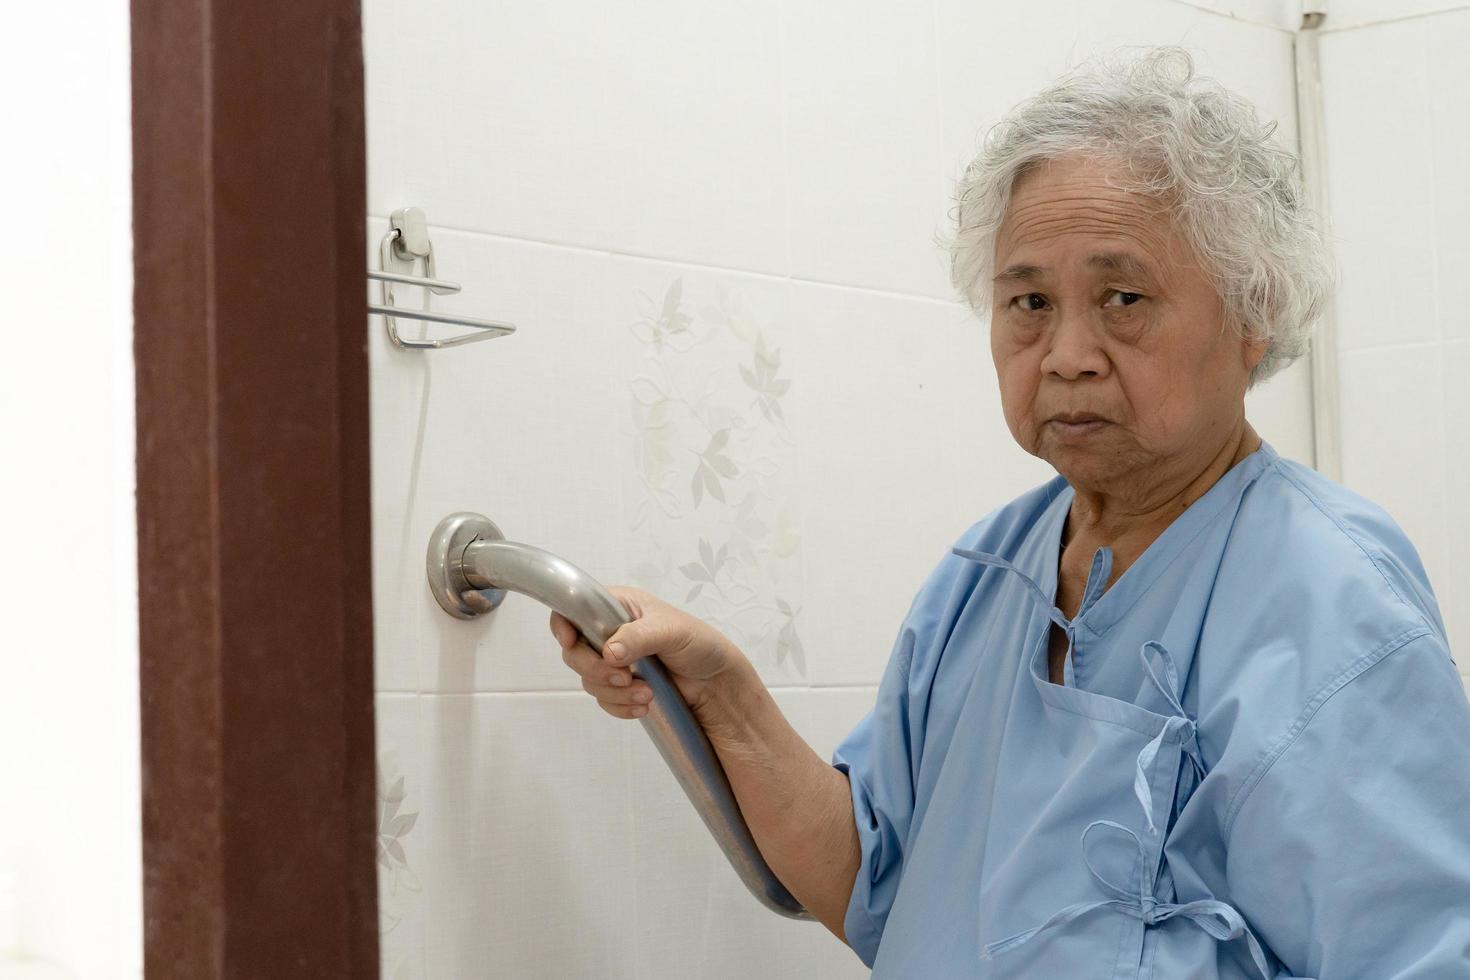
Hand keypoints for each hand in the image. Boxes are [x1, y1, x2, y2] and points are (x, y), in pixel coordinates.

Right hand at [549, 585, 745, 720]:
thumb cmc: (699, 644)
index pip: (575, 608)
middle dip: (595, 670)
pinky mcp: (620, 686)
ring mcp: (614, 660)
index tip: (570, 641)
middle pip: (574, 651)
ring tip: (646, 694)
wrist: (716, 682)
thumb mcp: (671, 631)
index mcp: (618, 606)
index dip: (564, 624)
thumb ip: (638, 637)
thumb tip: (609, 651)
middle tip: (624, 677)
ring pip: (589, 680)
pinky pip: (604, 700)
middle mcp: (610, 632)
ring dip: (614, 693)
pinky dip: (619, 707)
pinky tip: (643, 705)